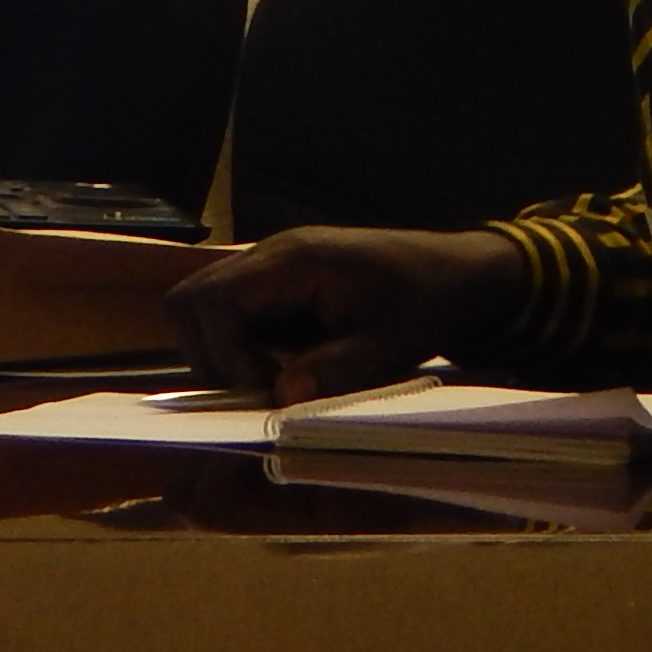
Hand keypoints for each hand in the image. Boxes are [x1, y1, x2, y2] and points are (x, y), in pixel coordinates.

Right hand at [164, 225, 524, 401]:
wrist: (460, 273)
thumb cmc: (428, 302)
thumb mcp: (388, 345)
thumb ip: (334, 369)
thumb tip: (278, 397)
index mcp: (294, 260)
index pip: (213, 301)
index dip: (222, 353)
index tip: (262, 392)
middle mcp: (270, 254)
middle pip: (191, 299)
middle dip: (210, 354)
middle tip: (256, 391)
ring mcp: (271, 265)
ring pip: (205, 306)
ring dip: (223, 350)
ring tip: (271, 382)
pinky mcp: (279, 282)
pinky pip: (234, 311)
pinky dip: (242, 345)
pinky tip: (284, 367)